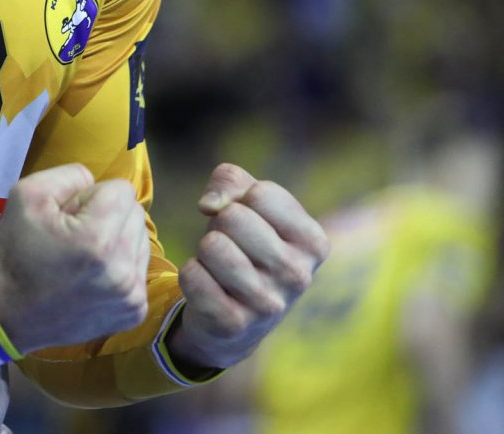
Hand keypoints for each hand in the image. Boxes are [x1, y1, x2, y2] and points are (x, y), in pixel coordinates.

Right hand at [0, 164, 151, 354]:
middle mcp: (122, 269)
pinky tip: (93, 277)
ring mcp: (132, 295)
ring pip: (141, 241)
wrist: (7, 314)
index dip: (91, 196)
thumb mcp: (27, 195)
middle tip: (74, 235)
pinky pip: (139, 269)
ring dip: (118, 240)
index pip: (122, 189)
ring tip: (84, 257)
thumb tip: (96, 183)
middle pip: (136, 214)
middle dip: (108, 216)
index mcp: (97, 238)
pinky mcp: (135, 312)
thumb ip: (69, 175)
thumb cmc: (14, 252)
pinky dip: (120, 267)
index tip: (68, 216)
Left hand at [168, 163, 329, 371]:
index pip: (261, 194)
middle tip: (231, 247)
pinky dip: (190, 274)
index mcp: (313, 242)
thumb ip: (231, 180)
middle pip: (233, 217)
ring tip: (220, 267)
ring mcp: (268, 304)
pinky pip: (192, 275)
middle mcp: (298, 275)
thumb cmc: (246, 247)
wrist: (239, 320)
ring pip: (212, 245)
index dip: (241, 201)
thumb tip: (209, 205)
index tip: (249, 223)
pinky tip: (208, 288)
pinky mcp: (233, 324)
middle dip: (220, 225)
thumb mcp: (248, 204)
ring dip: (205, 251)